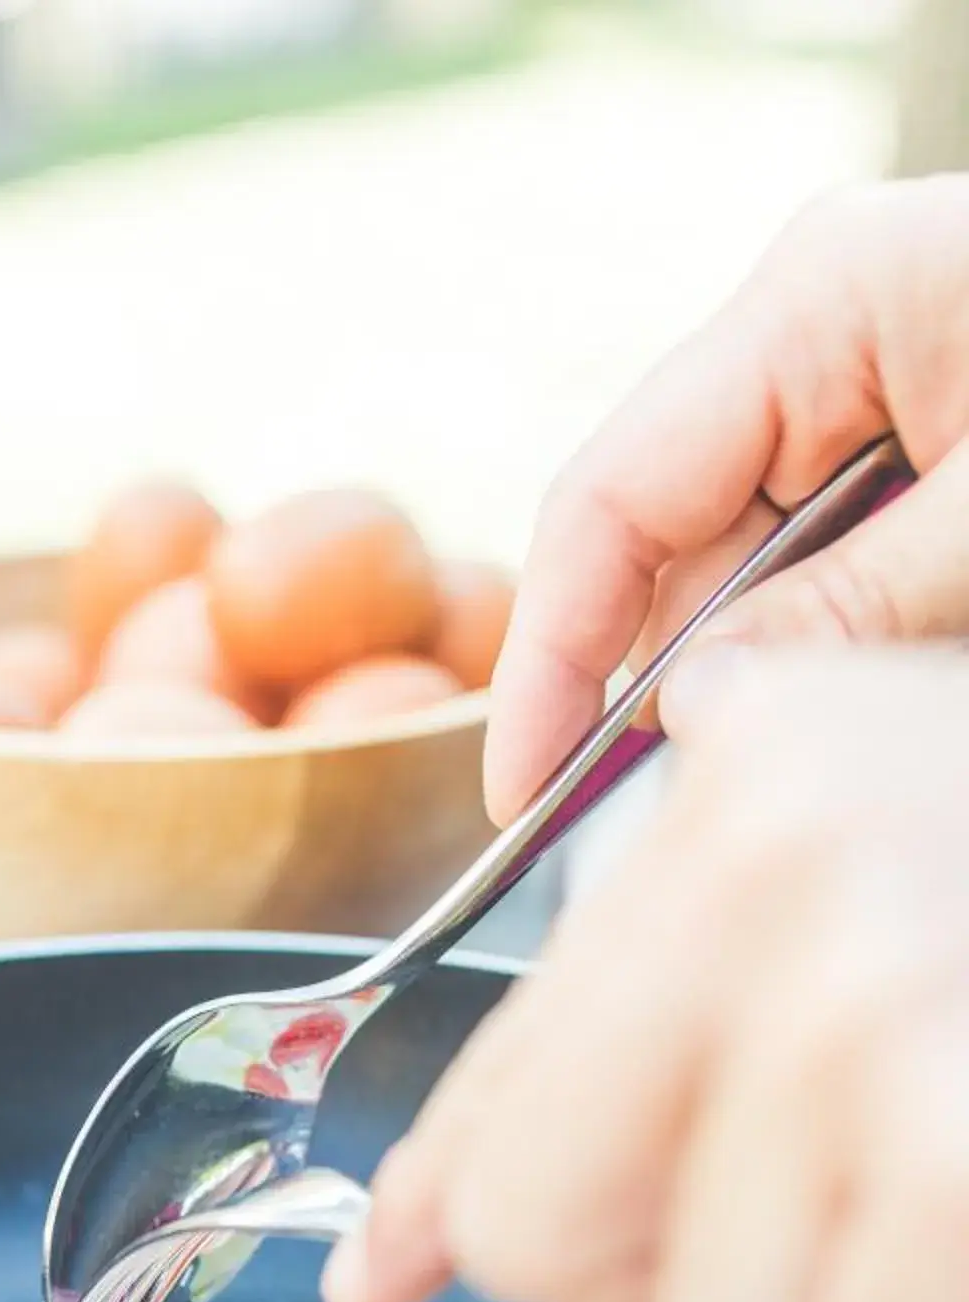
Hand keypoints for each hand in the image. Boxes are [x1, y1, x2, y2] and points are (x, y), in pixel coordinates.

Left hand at [322, 652, 968, 1301]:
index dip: (582, 1249)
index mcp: (740, 801)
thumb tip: (383, 1269)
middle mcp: (799, 880)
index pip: (506, 1165)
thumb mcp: (831, 925)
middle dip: (734, 1295)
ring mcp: (903, 1015)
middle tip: (894, 1197)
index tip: (651, 1237)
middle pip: (591, 1277)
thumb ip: (579, 1084)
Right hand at [486, 177, 968, 827]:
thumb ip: (848, 619)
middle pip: (671, 548)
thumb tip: (698, 722)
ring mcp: (881, 377)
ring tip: (803, 778)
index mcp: (820, 304)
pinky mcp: (936, 430)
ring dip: (770, 689)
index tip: (528, 805)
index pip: (607, 503)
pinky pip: (843, 565)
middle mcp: (828, 331)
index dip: (550, 666)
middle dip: (665, 695)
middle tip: (672, 841)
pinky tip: (870, 720)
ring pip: (755, 574)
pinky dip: (842, 657)